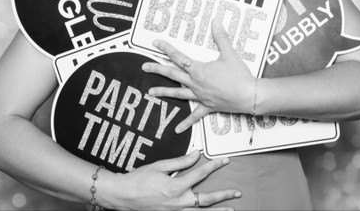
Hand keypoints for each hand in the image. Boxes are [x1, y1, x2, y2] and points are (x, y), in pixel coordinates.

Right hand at [107, 150, 240, 209]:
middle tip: (236, 192)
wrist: (122, 196)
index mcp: (175, 187)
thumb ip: (180, 161)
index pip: (200, 174)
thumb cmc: (138, 180)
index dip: (214, 166)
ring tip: (231, 210)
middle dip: (223, 195)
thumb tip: (196, 155)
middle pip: (206, 199)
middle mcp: (177, 202)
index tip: (224, 161)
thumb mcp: (159, 166)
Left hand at [142, 22, 256, 132]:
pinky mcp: (207, 106)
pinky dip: (186, 123)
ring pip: (178, 93)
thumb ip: (221, 37)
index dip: (166, 49)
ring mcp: (200, 96)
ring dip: (163, 92)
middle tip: (144, 67)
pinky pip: (195, 116)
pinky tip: (177, 129)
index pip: (178, 57)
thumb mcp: (229, 53)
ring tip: (151, 92)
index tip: (155, 44)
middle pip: (172, 74)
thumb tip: (215, 21)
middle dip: (157, 69)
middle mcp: (195, 83)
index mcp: (198, 70)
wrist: (248, 95)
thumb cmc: (239, 75)